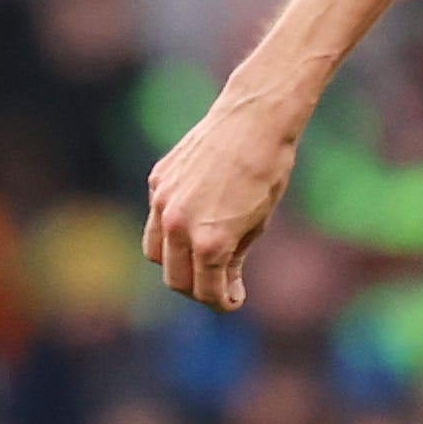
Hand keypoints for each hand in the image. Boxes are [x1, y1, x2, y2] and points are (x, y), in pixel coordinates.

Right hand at [142, 80, 308, 311]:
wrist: (253, 120)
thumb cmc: (267, 173)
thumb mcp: (258, 223)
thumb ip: (234, 256)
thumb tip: (223, 283)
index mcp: (210, 242)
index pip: (207, 291)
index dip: (222, 302)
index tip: (233, 300)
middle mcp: (179, 225)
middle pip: (175, 279)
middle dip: (198, 290)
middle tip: (218, 287)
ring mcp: (162, 202)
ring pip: (155, 253)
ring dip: (176, 264)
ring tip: (202, 260)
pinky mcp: (157, 181)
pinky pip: (156, 219)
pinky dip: (171, 230)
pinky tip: (196, 222)